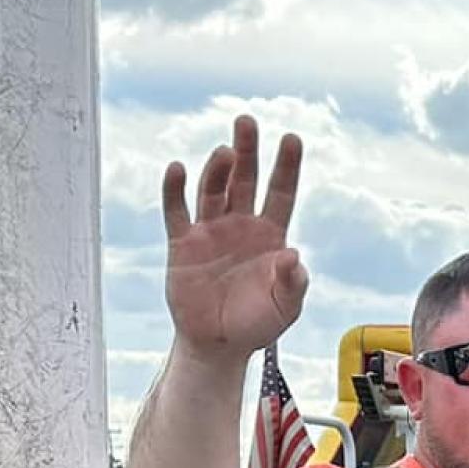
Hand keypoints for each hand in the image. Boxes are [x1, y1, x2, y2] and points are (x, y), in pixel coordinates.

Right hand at [161, 117, 307, 360]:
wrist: (218, 345)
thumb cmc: (256, 324)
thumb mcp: (284, 307)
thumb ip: (292, 283)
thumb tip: (293, 256)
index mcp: (270, 235)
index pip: (281, 192)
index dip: (287, 166)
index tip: (292, 138)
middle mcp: (240, 225)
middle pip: (245, 180)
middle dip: (247, 151)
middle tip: (246, 122)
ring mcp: (211, 231)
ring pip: (213, 190)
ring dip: (217, 169)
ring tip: (224, 152)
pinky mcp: (182, 243)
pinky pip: (177, 211)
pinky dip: (175, 190)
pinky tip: (178, 169)